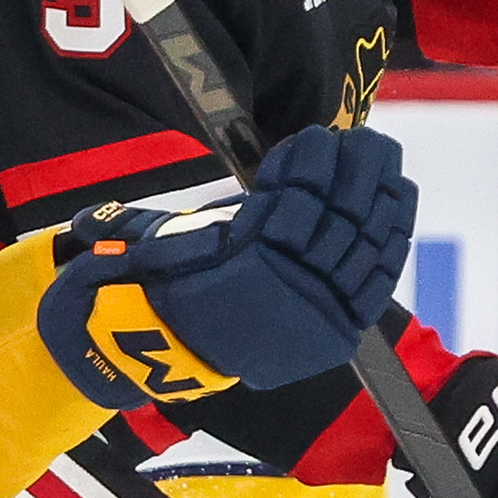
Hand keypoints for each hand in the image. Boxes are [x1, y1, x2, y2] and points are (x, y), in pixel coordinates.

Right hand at [39, 124, 413, 406]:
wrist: (177, 361)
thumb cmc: (168, 293)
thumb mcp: (155, 251)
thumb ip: (154, 228)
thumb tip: (97, 225)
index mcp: (240, 264)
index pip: (291, 200)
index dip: (311, 163)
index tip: (317, 136)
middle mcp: (284, 288)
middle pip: (339, 216)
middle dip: (357, 170)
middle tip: (365, 137)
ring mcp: (316, 311)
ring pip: (366, 243)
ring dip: (383, 195)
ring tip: (385, 158)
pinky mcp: (338, 331)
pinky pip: (378, 279)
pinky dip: (394, 240)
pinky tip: (401, 201)